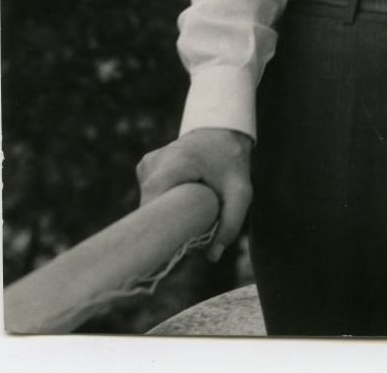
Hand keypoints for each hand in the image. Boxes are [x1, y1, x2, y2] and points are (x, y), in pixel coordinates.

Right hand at [136, 127, 252, 261]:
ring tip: (189, 217)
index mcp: (168, 169)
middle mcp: (150, 167)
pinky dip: (165, 205)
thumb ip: (231, 223)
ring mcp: (145, 166)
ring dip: (167, 216)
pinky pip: (151, 197)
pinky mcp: (146, 168)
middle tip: (189, 237)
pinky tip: (181, 204)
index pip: (151, 215)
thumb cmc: (232, 160)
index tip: (178, 250)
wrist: (223, 129)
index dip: (162, 237)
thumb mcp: (240, 192)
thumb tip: (212, 256)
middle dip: (167, 229)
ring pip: (149, 207)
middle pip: (149, 214)